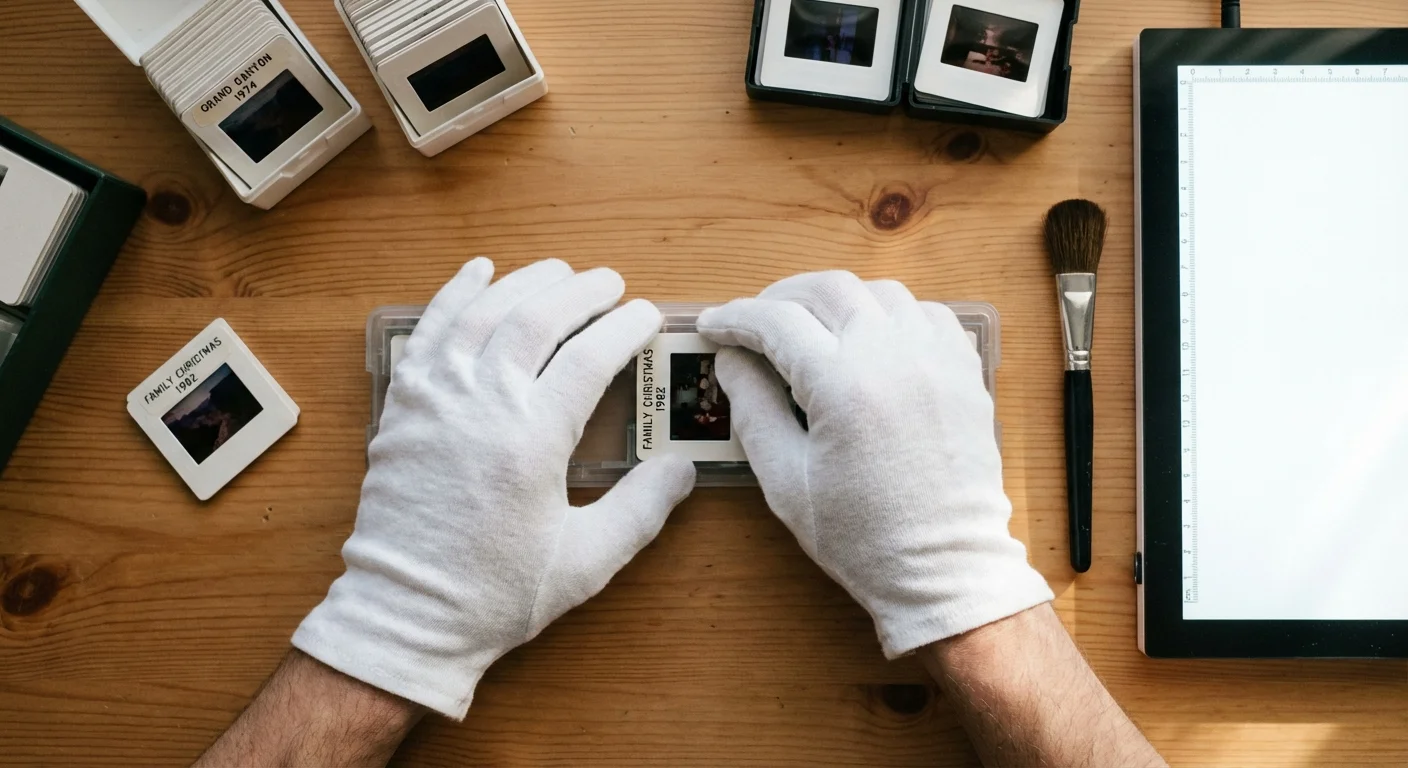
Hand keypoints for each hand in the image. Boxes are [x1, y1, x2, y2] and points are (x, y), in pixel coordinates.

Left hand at [294, 259, 695, 718]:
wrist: (407, 614)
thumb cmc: (496, 593)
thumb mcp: (587, 561)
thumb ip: (642, 509)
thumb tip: (682, 468)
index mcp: (533, 440)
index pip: (590, 357)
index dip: (625, 329)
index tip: (647, 315)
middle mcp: (482, 405)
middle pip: (537, 319)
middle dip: (580, 291)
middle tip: (610, 282)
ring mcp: (436, 399)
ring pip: (484, 314)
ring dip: (525, 282)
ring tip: (558, 270)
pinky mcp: (404, 406)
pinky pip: (430, 331)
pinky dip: (454, 293)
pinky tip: (477, 272)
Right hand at [697, 272, 1050, 656]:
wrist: (944, 567)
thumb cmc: (861, 536)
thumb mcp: (784, 480)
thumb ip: (753, 409)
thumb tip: (732, 360)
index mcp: (842, 385)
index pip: (776, 321)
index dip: (735, 317)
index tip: (713, 326)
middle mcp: (893, 356)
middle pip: (828, 289)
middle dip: (781, 295)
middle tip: (755, 319)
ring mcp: (936, 358)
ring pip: (879, 292)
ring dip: (836, 299)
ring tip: (810, 324)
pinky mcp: (964, 371)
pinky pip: (925, 314)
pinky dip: (889, 313)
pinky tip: (870, 338)